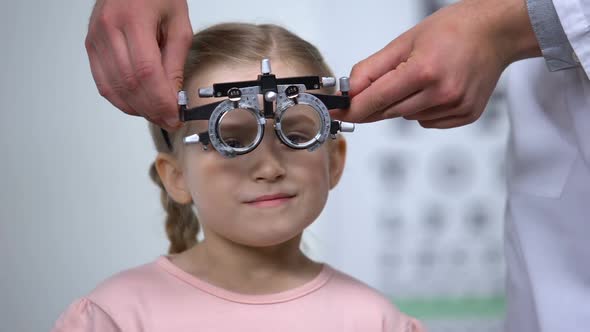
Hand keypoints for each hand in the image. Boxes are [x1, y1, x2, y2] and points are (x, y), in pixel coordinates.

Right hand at [85, 0, 191, 129]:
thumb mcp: (178, 24)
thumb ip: (175, 62)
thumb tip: (175, 97)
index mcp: (133, 20)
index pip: (146, 73)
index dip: (160, 100)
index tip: (175, 115)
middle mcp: (108, 30)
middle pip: (129, 84)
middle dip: (151, 109)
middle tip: (169, 119)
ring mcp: (95, 39)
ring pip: (114, 88)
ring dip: (138, 108)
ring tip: (157, 114)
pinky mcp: (91, 47)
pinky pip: (104, 84)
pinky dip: (122, 100)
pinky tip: (139, 104)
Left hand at [332, 0, 540, 128]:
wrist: (495, 33)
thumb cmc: (453, 30)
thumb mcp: (405, 41)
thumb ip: (372, 69)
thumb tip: (350, 91)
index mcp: (424, 71)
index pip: (375, 100)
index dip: (352, 109)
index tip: (336, 114)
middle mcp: (441, 93)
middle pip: (389, 112)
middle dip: (379, 101)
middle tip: (390, 81)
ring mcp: (456, 107)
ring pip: (408, 118)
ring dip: (404, 104)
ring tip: (425, 77)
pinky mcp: (465, 116)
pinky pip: (427, 122)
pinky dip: (423, 110)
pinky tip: (437, 89)